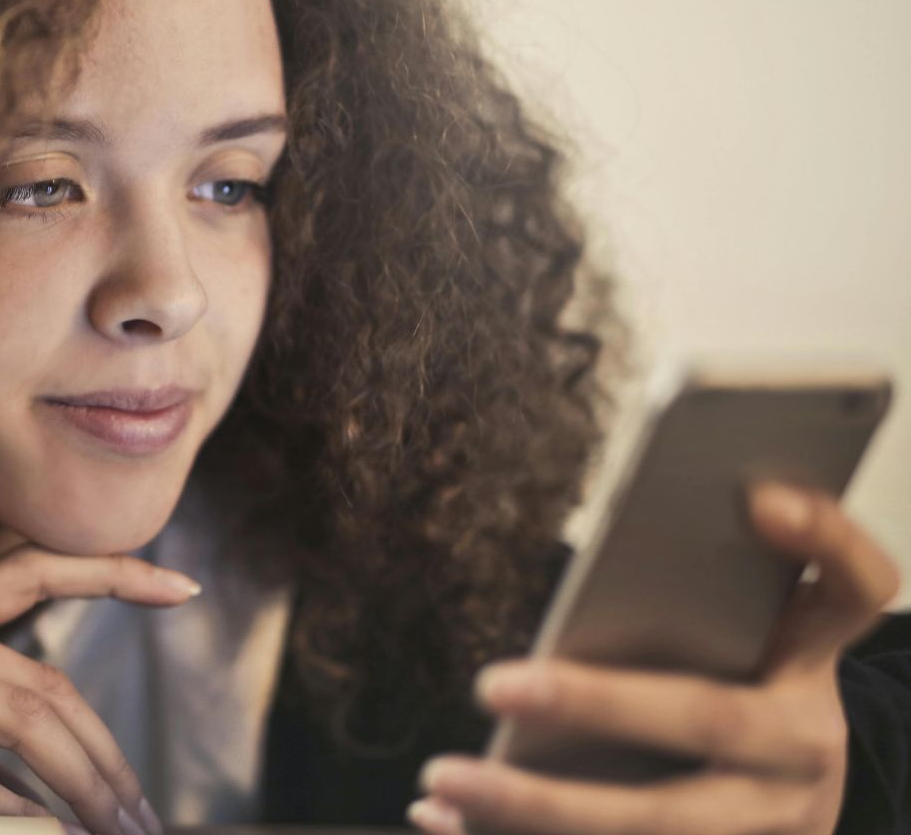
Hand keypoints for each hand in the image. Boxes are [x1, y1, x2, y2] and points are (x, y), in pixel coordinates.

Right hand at [0, 543, 191, 834]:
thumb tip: (29, 772)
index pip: (30, 572)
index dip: (111, 575)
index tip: (180, 586)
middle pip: (42, 682)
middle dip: (105, 754)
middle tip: (139, 816)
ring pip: (16, 721)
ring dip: (76, 787)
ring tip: (108, 832)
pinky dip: (1, 809)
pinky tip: (33, 830)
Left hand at [407, 480, 901, 834]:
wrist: (782, 798)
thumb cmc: (729, 686)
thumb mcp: (736, 636)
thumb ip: (691, 590)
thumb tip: (616, 547)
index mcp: (811, 664)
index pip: (851, 590)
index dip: (821, 538)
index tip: (760, 494)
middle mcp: (804, 747)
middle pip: (710, 720)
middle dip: (598, 704)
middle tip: (494, 683)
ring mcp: (770, 823)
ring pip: (658, 824)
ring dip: (539, 807)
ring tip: (444, 777)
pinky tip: (444, 823)